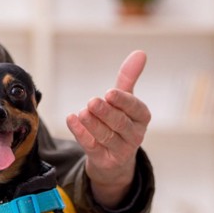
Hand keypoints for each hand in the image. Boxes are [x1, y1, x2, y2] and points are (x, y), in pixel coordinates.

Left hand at [66, 50, 150, 207]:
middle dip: (106, 112)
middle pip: (120, 123)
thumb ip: (129, 77)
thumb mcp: (124, 100)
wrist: (114, 159)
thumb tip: (140, 52)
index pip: (135, 108)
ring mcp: (120, 150)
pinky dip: (80, 133)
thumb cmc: (119, 121)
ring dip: (93, 124)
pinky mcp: (104, 160)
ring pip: (106, 136)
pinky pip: (92, 146)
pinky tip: (71, 119)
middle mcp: (135, 135)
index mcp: (142, 117)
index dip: (123, 101)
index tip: (110, 93)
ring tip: (82, 112)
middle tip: (92, 102)